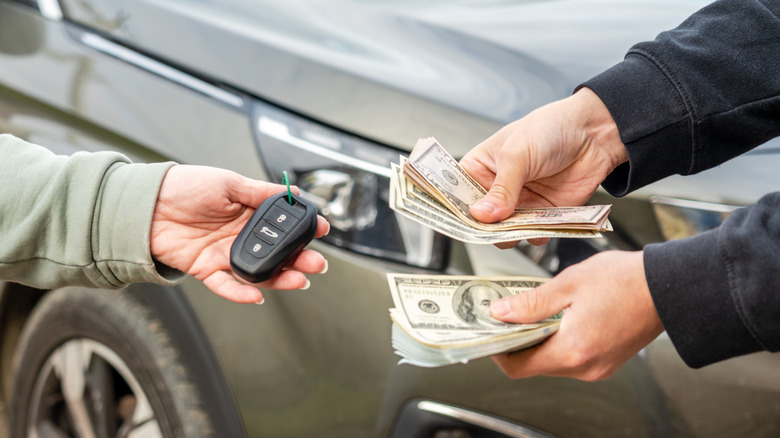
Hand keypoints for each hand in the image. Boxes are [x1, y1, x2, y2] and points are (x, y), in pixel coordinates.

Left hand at [149, 165, 329, 303]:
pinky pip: (227, 285)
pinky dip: (241, 293)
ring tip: (299, 280)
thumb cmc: (184, 186)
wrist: (145, 204)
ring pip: (259, 271)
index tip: (321, 230)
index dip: (302, 228)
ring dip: (280, 278)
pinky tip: (258, 296)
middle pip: (276, 252)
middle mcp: (239, 235)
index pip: (282, 224)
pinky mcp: (205, 269)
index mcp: (247, 212)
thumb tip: (292, 194)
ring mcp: (224, 253)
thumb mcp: (228, 182)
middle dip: (300, 259)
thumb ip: (259, 192)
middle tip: (317, 263)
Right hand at [459, 88, 626, 244]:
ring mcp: (519, 205)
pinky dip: (538, 233)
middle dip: (487, 227)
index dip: (456, 210)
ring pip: (505, 234)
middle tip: (496, 224)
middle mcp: (496, 190)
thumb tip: (482, 216)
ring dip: (513, 233)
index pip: (458, 195)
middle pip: (480, 222)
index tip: (461, 221)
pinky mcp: (542, 215)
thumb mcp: (518, 154)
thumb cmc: (549, 129)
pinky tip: (545, 220)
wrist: (594, 134)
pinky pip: (533, 235)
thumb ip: (501, 189)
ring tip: (524, 221)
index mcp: (480, 169)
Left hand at [489, 250, 663, 380]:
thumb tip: (500, 313)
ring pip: (551, 362)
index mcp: (572, 350)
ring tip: (533, 311)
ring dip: (537, 340)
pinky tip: (557, 318)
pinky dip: (557, 341)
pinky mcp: (606, 362)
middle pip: (534, 365)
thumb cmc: (625, 280)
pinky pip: (571, 358)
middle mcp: (585, 367)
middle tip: (506, 315)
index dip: (497, 349)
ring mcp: (598, 368)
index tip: (488, 331)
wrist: (668, 285)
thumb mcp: (568, 283)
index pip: (518, 366)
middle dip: (516, 341)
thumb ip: (530, 303)